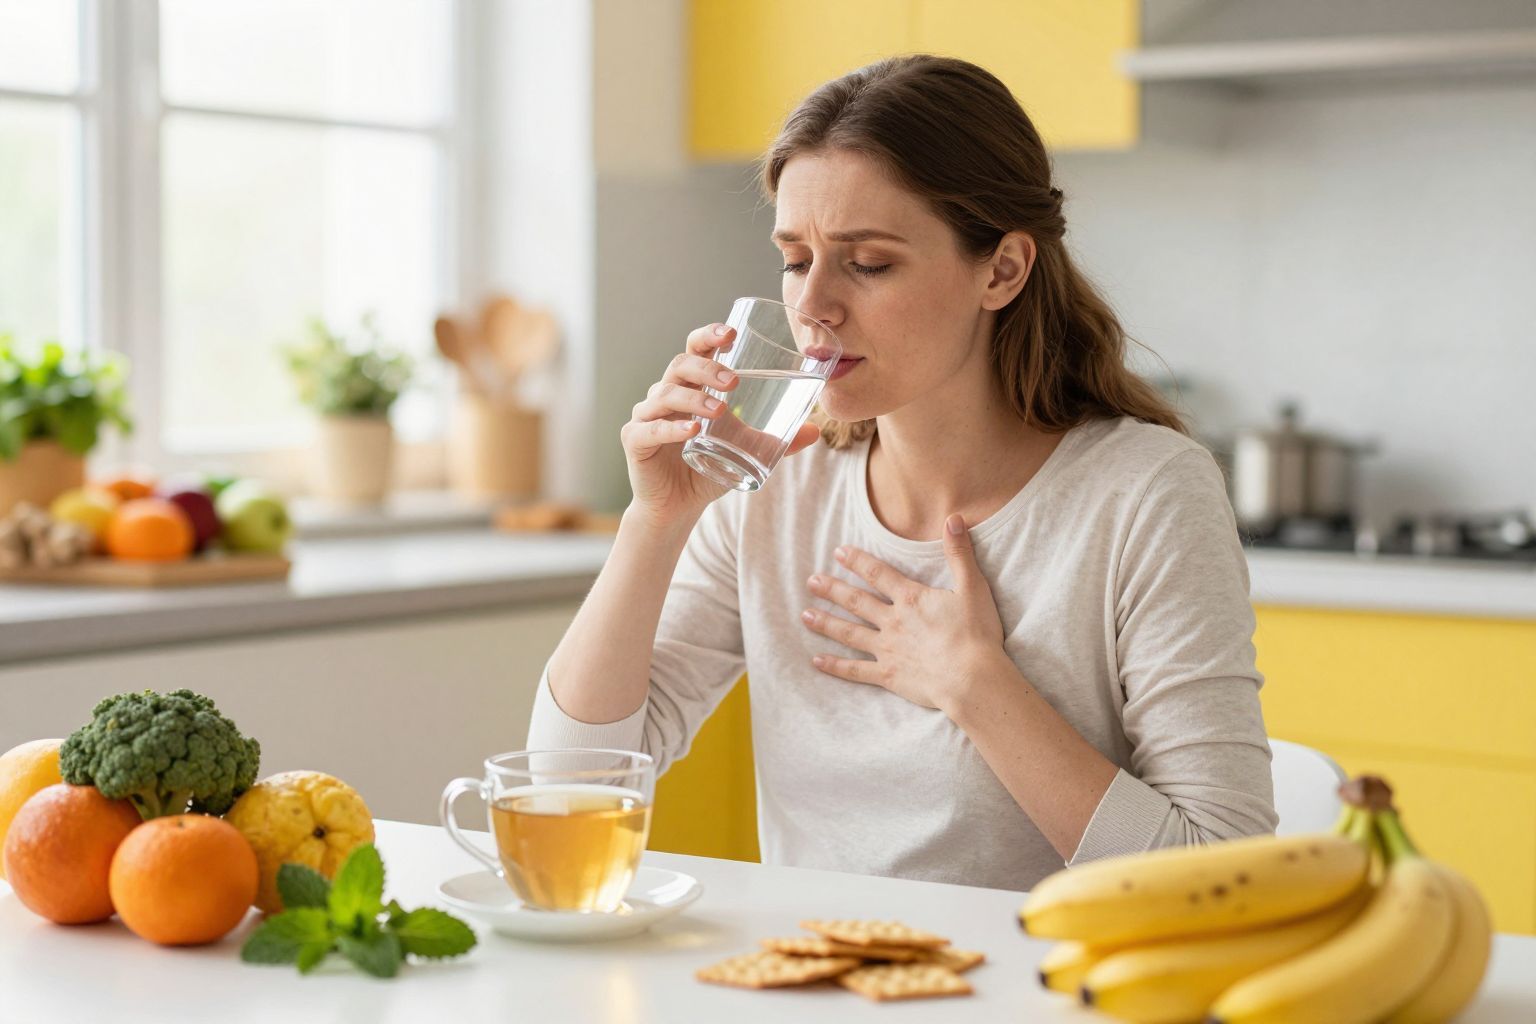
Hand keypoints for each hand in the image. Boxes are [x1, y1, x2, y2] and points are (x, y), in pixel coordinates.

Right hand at [621, 323, 820, 527]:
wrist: (678, 507)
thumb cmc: (707, 469)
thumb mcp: (746, 451)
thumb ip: (777, 440)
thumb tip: (815, 430)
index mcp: (690, 388)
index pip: (694, 350)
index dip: (708, 336)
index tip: (730, 334)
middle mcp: (665, 395)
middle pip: (679, 366)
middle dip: (707, 368)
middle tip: (733, 381)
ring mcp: (646, 416)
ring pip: (665, 394)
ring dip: (694, 399)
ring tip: (720, 411)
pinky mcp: (635, 441)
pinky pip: (649, 429)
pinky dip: (670, 428)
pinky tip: (690, 431)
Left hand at [800, 515, 1007, 710]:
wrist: (971, 679)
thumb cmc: (975, 634)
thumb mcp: (972, 588)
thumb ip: (959, 553)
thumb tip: (954, 518)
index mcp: (910, 599)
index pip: (878, 575)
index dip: (857, 562)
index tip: (837, 553)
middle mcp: (893, 622)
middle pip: (856, 602)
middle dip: (832, 590)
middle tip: (811, 581)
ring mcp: (887, 650)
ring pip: (849, 633)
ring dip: (826, 623)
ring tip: (805, 615)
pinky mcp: (888, 676)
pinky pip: (856, 671)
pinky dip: (835, 666)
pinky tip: (816, 661)